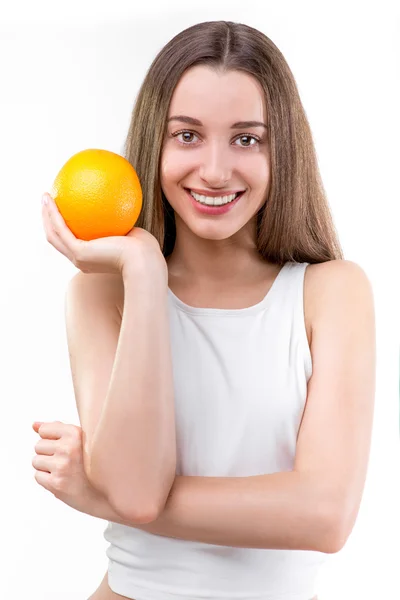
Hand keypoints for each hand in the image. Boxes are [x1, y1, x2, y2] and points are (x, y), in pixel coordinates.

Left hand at [32, 420, 106, 516]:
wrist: (101, 493)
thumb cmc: (89, 465)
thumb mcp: (79, 440)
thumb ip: (56, 429)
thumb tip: (34, 424)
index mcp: (75, 433)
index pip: (44, 430)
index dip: (51, 439)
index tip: (63, 447)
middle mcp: (68, 448)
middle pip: (38, 446)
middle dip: (48, 454)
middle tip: (65, 461)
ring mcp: (61, 466)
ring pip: (36, 461)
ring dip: (46, 467)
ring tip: (63, 470)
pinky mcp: (56, 483)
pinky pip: (37, 476)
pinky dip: (46, 479)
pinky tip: (62, 479)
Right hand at [41, 192, 166, 275]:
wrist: (145, 262)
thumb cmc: (146, 250)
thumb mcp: (134, 231)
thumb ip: (124, 221)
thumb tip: (122, 204)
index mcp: (93, 258)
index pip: (74, 243)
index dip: (66, 228)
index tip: (65, 210)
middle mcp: (82, 260)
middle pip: (58, 240)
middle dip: (50, 221)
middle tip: (49, 201)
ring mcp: (79, 258)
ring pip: (54, 235)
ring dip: (46, 215)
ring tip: (45, 197)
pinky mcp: (79, 252)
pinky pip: (60, 229)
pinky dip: (52, 214)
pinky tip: (50, 199)